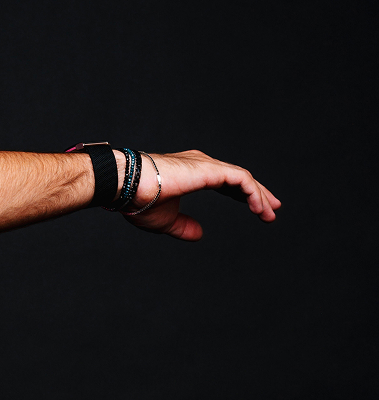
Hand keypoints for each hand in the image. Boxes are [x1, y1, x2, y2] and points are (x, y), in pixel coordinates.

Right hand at [124, 150, 280, 240]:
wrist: (126, 186)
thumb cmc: (138, 200)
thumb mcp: (165, 220)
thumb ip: (184, 226)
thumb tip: (200, 235)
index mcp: (190, 173)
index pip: (223, 181)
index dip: (240, 195)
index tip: (256, 208)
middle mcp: (200, 164)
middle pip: (237, 177)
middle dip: (257, 193)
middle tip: (272, 208)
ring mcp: (206, 165)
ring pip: (242, 178)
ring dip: (259, 196)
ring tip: (269, 214)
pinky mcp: (210, 169)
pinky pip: (241, 179)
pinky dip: (254, 193)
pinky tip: (259, 208)